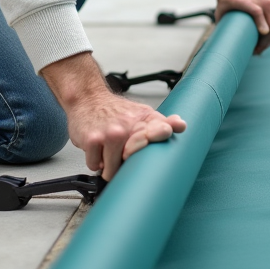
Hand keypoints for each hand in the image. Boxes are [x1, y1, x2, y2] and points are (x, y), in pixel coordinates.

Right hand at [41, 53, 185, 180]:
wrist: (87, 98)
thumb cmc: (114, 110)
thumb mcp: (141, 113)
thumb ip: (161, 122)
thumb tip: (182, 125)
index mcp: (144, 120)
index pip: (161, 131)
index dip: (162, 137)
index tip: (165, 135)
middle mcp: (128, 126)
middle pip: (135, 162)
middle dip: (129, 164)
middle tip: (125, 154)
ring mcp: (110, 134)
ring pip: (113, 170)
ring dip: (109, 165)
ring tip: (109, 150)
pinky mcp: (92, 140)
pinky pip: (95, 165)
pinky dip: (95, 161)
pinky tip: (97, 148)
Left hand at [200, 0, 269, 53]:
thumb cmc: (226, 1)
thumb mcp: (220, 13)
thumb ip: (220, 26)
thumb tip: (222, 47)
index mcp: (246, 0)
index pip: (256, 12)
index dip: (260, 26)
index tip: (257, 45)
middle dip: (266, 44)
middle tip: (256, 51)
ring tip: (259, 45)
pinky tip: (264, 37)